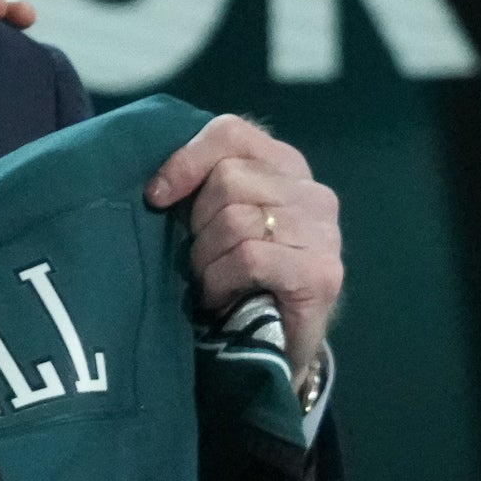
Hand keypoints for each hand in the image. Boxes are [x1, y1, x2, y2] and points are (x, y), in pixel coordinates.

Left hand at [145, 115, 341, 381]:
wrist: (272, 347)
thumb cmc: (236, 278)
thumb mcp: (214, 220)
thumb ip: (200, 187)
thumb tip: (156, 185)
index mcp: (286, 167)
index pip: (231, 133)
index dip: (185, 160)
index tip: (156, 197)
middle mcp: (313, 193)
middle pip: (227, 179)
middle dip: (198, 224)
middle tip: (201, 258)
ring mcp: (324, 233)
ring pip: (235, 220)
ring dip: (207, 259)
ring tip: (213, 281)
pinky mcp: (321, 273)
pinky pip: (249, 257)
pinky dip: (222, 280)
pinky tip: (223, 297)